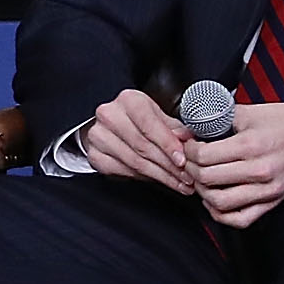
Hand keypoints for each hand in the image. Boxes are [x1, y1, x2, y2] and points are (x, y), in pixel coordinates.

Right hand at [81, 87, 196, 194]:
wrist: (110, 124)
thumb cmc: (138, 119)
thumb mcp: (158, 116)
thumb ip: (174, 128)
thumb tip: (189, 139)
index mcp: (128, 100)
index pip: (149, 124)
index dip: (167, 144)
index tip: (182, 160)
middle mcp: (110, 115)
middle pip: (142, 146)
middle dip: (168, 166)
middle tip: (186, 178)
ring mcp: (99, 136)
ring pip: (133, 161)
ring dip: (160, 175)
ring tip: (178, 183)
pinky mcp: (95, 154)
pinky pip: (122, 171)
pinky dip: (143, 179)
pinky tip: (159, 181)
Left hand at [191, 100, 283, 228]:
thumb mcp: (250, 112)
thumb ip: (220, 118)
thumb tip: (193, 123)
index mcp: (252, 145)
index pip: (204, 156)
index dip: (188, 151)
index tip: (188, 145)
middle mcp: (259, 170)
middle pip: (207, 179)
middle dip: (191, 169)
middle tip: (189, 161)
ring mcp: (267, 190)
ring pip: (220, 202)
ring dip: (202, 192)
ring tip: (200, 179)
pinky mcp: (273, 201)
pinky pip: (241, 219)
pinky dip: (221, 214)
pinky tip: (214, 201)